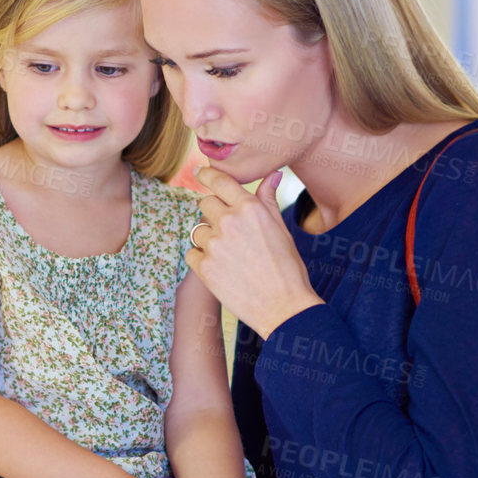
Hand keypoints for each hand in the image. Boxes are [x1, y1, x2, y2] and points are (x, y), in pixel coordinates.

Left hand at [188, 166, 321, 337]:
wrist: (283, 306)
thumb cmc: (286, 267)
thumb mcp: (280, 228)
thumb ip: (268, 199)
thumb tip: (272, 174)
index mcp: (250, 208)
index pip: (219, 180)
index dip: (206, 174)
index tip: (198, 171)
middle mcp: (229, 222)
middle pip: (204, 204)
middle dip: (213, 213)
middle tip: (228, 231)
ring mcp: (214, 244)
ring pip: (198, 230)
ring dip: (209, 239)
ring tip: (230, 255)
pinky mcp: (203, 267)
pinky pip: (191, 253)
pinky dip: (201, 259)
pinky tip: (221, 269)